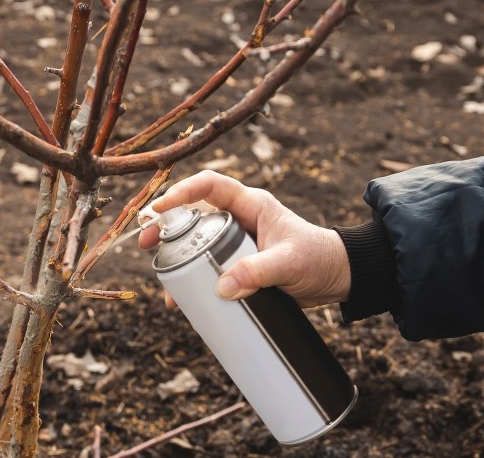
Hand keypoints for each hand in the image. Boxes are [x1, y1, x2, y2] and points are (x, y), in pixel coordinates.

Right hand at [139, 170, 350, 307]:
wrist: (337, 278)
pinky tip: (183, 296)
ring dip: (176, 254)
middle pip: (194, 213)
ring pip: (197, 242)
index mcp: (252, 204)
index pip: (211, 186)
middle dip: (167, 225)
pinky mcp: (239, 264)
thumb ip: (258, 272)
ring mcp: (238, 242)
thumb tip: (223, 288)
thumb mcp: (289, 262)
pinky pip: (209, 267)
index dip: (183, 191)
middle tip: (146, 242)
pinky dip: (193, 279)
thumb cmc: (318, 258)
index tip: (160, 208)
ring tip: (160, 274)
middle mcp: (240, 219)